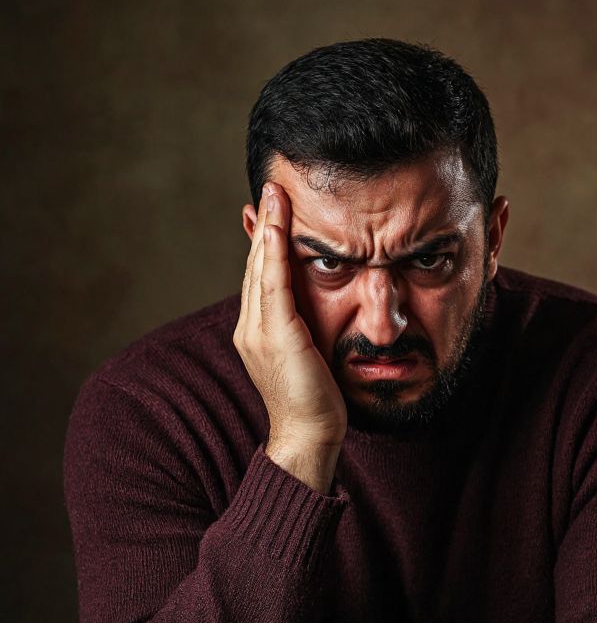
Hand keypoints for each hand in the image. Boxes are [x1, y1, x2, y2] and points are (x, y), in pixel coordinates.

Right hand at [235, 182, 345, 492]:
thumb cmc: (318, 402)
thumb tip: (316, 307)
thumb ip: (307, 327)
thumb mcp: (312, 354)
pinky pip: (273, 284)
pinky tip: (280, 227)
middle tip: (270, 186)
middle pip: (257, 264)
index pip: (261, 275)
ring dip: (269, 227)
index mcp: (258, 331)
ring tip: (274, 193)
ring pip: (262, 267)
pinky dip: (275, 253)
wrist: (309, 436)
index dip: (266, 239)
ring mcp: (258, 331)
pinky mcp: (276, 336)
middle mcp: (251, 327)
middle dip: (265, 224)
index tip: (271, 207)